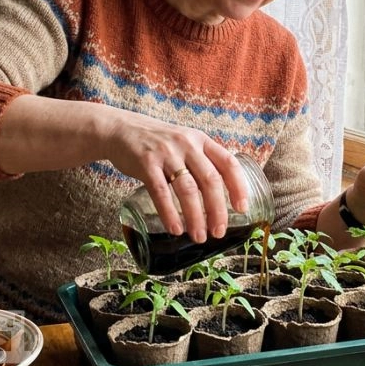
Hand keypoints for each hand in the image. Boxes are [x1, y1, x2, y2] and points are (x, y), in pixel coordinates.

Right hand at [103, 109, 249, 242]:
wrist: (122, 129)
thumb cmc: (158, 143)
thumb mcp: (184, 143)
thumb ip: (201, 162)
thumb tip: (219, 197)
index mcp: (201, 140)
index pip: (228, 163)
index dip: (238, 187)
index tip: (242, 209)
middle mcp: (187, 144)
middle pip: (210, 181)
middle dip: (217, 210)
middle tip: (218, 232)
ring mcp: (166, 153)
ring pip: (187, 189)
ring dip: (195, 217)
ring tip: (199, 236)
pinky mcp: (146, 163)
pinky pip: (161, 192)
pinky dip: (169, 213)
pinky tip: (176, 229)